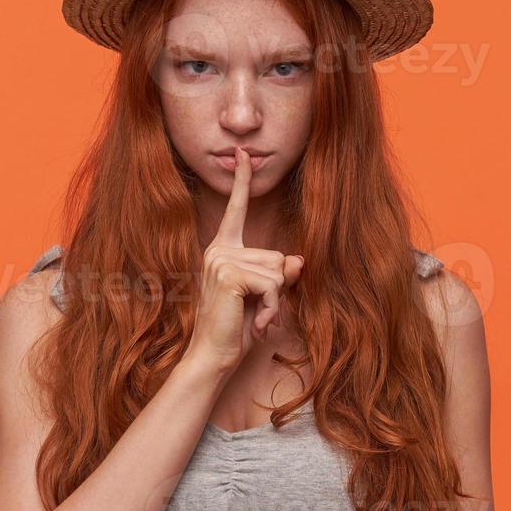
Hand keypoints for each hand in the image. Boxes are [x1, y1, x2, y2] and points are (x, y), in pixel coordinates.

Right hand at [185, 146, 304, 374]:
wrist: (212, 357)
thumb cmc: (236, 329)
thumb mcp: (265, 298)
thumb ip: (280, 276)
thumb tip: (298, 260)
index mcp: (224, 249)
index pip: (236, 209)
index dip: (242, 181)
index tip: (243, 153)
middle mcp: (219, 249)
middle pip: (277, 255)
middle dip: (277, 289)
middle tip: (256, 312)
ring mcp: (220, 259)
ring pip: (278, 271)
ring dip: (275, 302)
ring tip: (254, 318)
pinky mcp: (228, 273)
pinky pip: (273, 284)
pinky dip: (272, 308)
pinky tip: (255, 323)